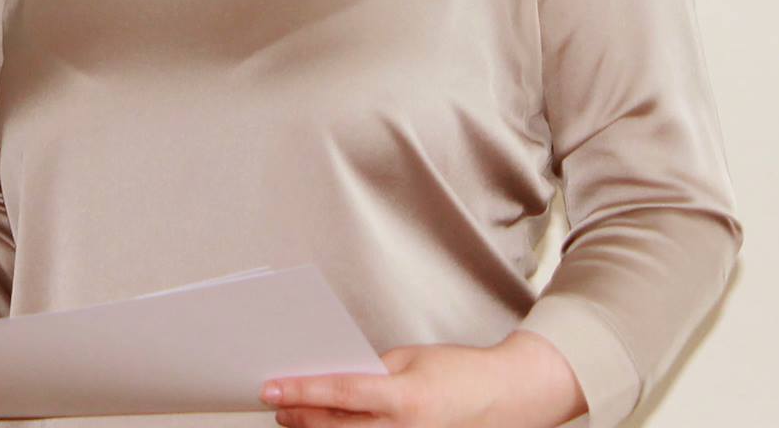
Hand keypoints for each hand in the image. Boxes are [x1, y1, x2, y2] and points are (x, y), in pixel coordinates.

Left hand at [262, 333, 584, 427]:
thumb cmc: (459, 372)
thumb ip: (370, 372)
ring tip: (294, 419)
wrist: (508, 398)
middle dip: (301, 417)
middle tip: (275, 404)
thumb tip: (330, 381)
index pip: (341, 394)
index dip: (301, 392)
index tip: (270, 388)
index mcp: (406, 398)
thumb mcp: (410, 359)